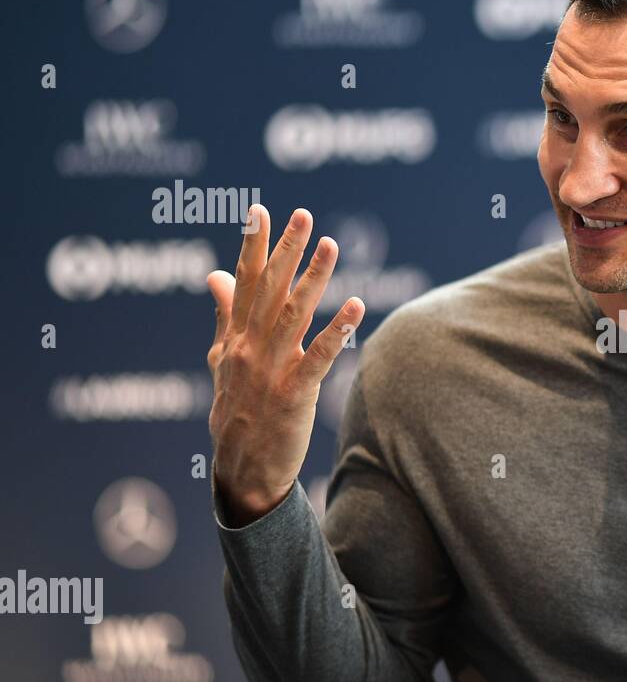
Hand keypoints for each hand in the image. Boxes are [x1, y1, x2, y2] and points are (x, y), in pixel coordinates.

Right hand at [206, 204, 364, 525]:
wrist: (242, 470)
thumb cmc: (237, 413)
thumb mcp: (223, 361)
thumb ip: (225, 317)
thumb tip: (215, 274)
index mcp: (235, 339)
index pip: (244, 283)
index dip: (253, 246)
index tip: (261, 211)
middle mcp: (249, 348)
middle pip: (269, 290)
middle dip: (286, 250)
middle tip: (303, 215)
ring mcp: (270, 370)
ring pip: (294, 315)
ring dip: (313, 278)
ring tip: (332, 246)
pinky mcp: (293, 393)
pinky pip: (318, 356)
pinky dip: (337, 330)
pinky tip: (356, 305)